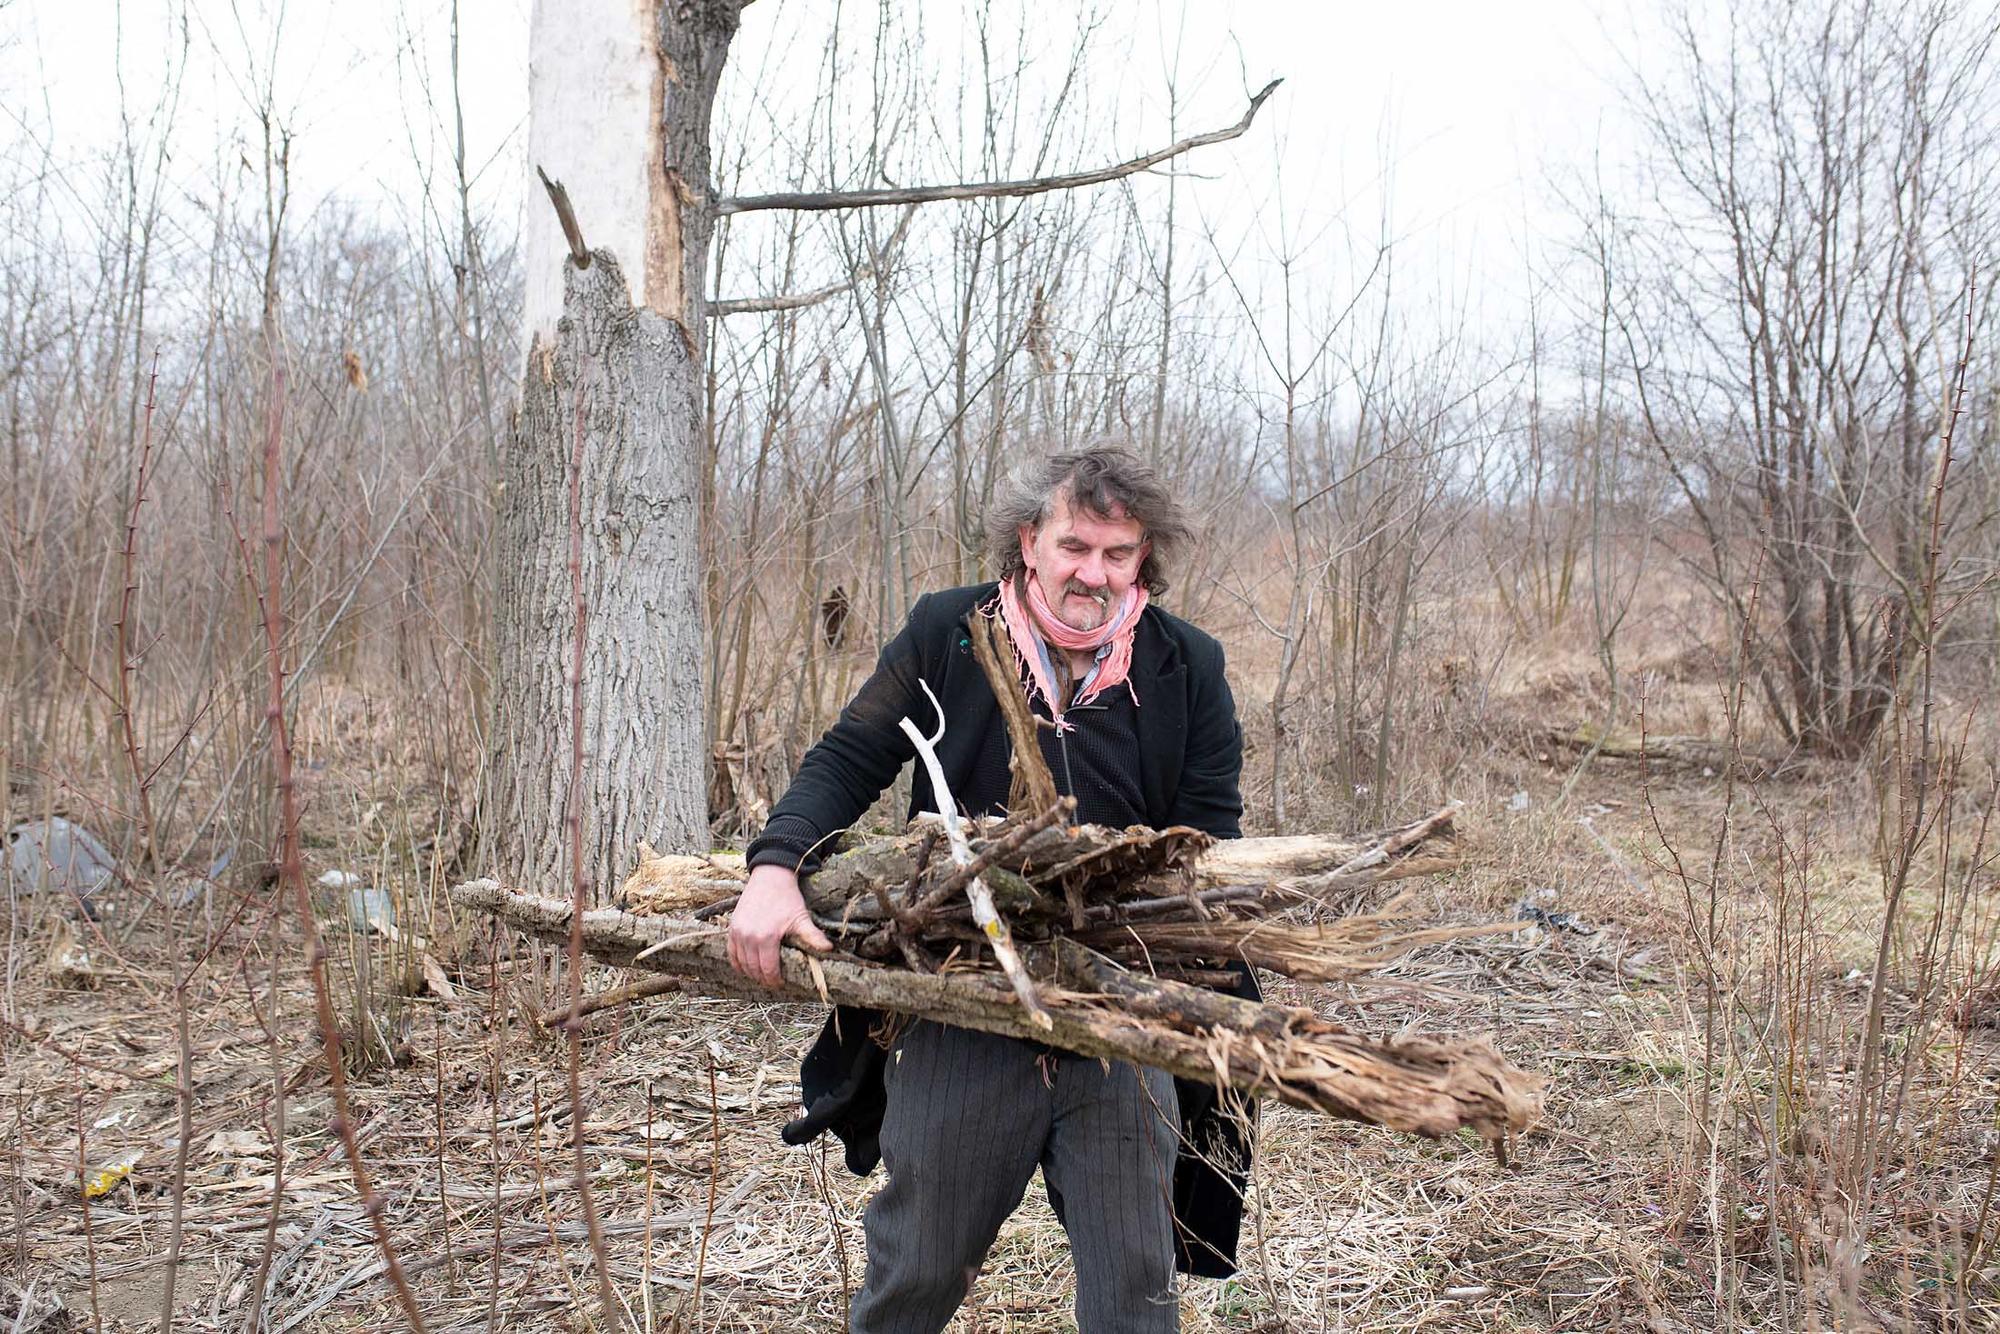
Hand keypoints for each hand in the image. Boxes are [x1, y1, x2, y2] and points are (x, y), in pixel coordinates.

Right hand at [727, 864, 832, 987]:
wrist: (770, 877)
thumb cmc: (787, 898)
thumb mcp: (801, 917)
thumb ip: (812, 935)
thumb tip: (829, 948)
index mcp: (766, 937)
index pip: (768, 969)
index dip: (774, 980)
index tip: (780, 983)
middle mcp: (749, 937)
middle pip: (754, 969)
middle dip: (763, 978)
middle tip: (771, 982)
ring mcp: (738, 932)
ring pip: (741, 963)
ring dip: (750, 972)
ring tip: (761, 975)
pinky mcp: (731, 928)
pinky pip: (731, 953)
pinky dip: (737, 963)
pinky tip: (745, 967)